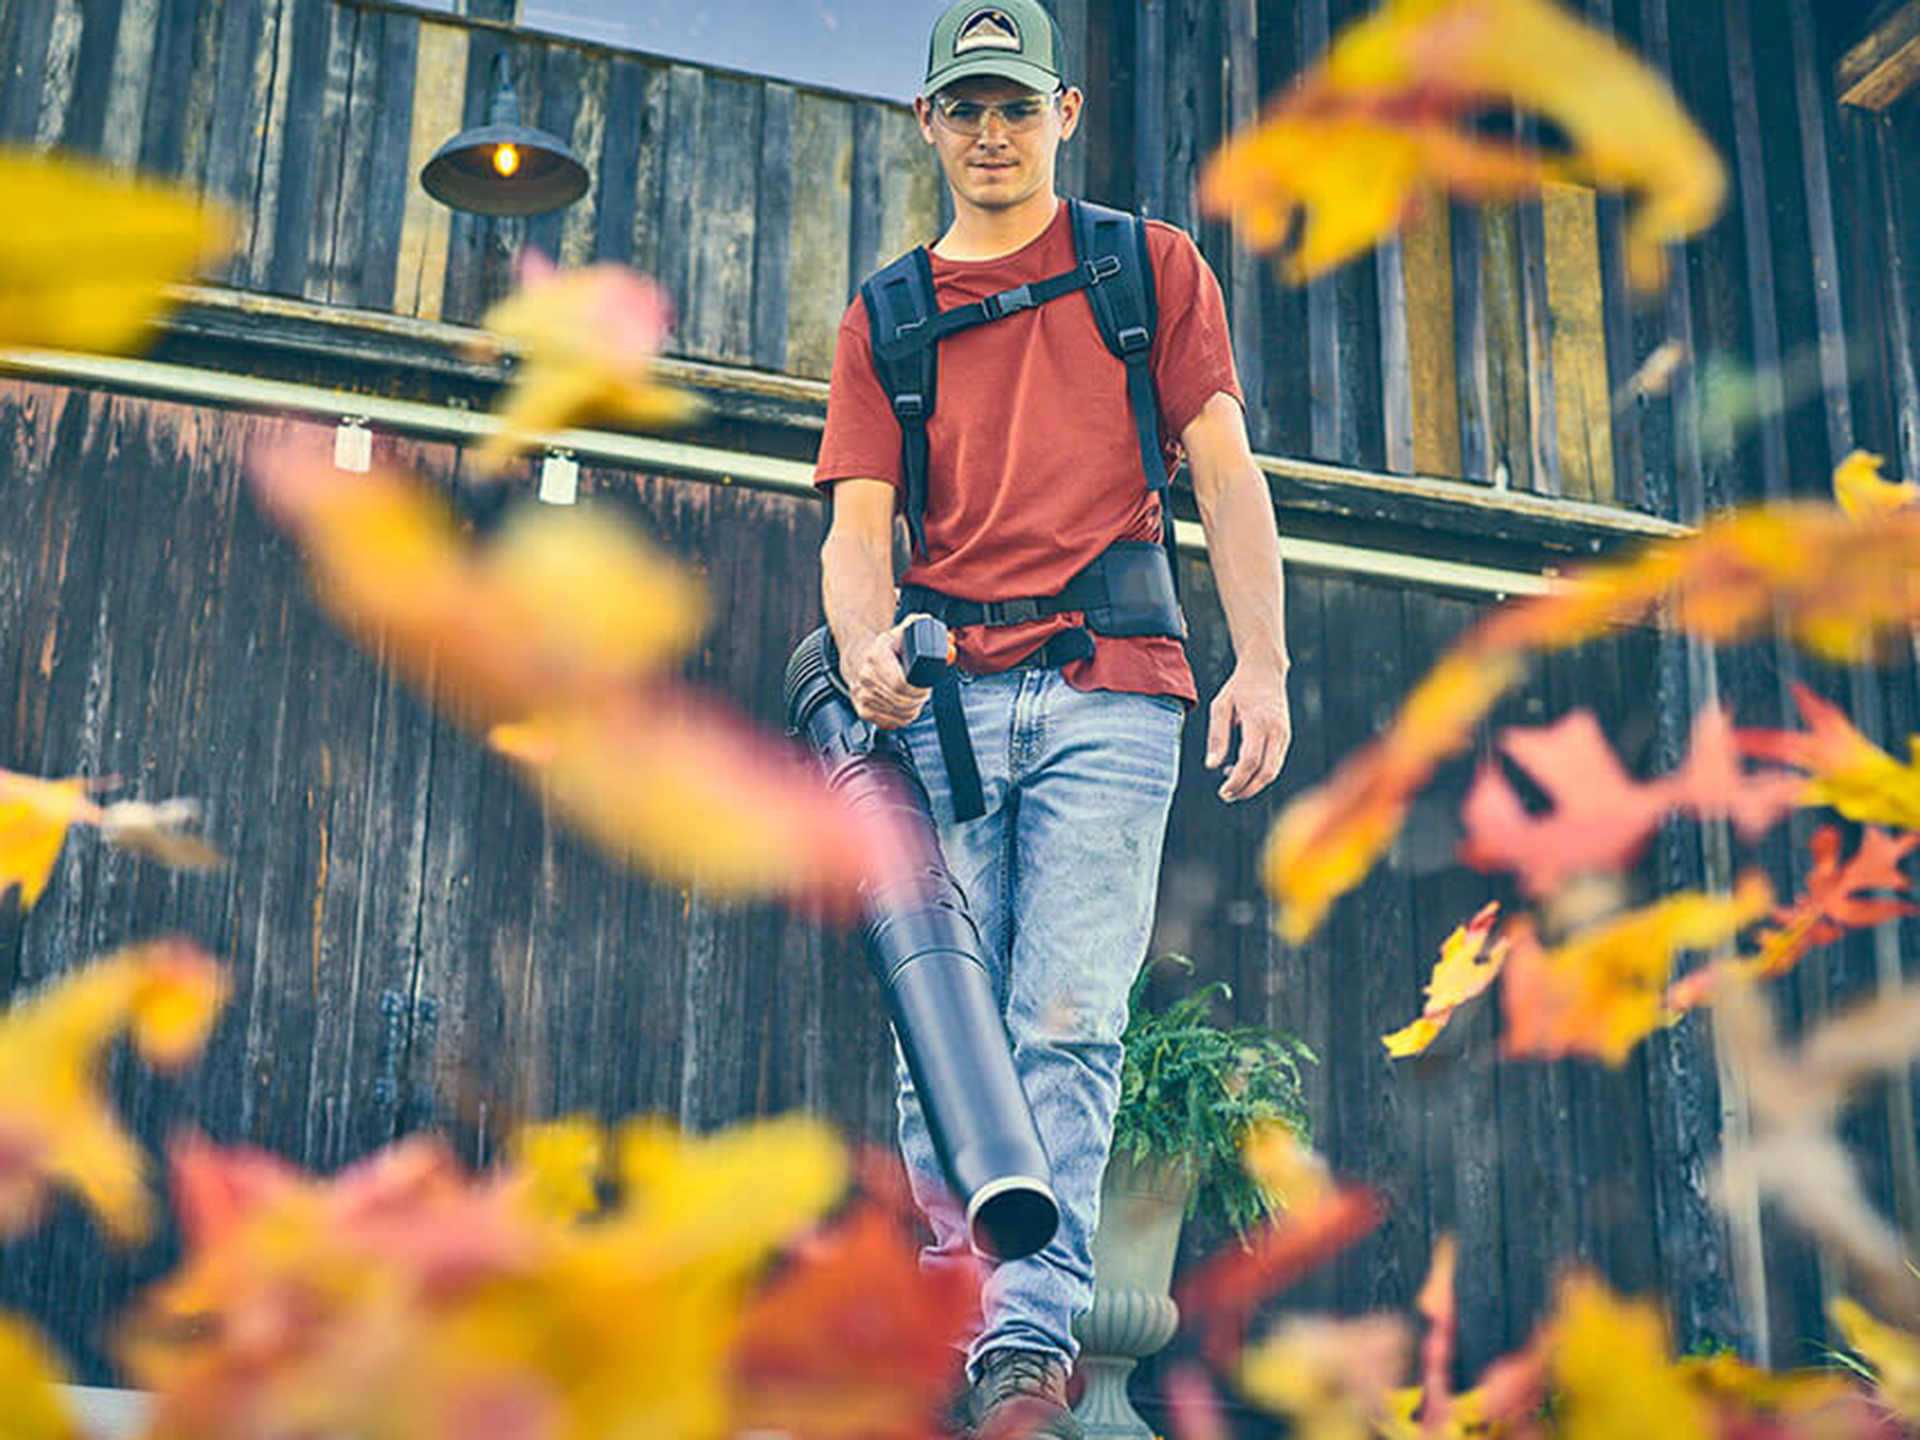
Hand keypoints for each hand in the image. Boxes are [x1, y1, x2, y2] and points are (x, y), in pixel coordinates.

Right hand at [847, 616, 932, 728]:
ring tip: (914, 698)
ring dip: (912, 708)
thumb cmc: (881, 648)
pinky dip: (902, 717)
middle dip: (919, 699)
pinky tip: (904, 706)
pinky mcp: (863, 711)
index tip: (926, 686)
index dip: (919, 689)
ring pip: (899, 713)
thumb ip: (916, 625)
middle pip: (902, 701)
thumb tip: (927, 622)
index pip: (902, 684)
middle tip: (923, 692)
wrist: (858, 658)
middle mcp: (866, 679)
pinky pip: (890, 722)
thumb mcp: (898, 633)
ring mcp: (863, 696)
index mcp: (875, 658)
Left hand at [1206, 662, 1290, 801]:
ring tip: (1230, 785)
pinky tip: (1240, 770)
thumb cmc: (1239, 688)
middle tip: (1226, 795)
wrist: (1266, 670)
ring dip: (1253, 784)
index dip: (1237, 780)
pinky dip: (1259, 774)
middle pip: (1267, 772)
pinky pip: (1275, 763)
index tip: (1222, 791)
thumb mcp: (1220, 706)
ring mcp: (1284, 735)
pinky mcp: (1286, 737)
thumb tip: (1211, 766)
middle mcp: (1276, 730)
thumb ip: (1217, 736)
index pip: (1250, 761)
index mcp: (1259, 722)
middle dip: (1247, 789)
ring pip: (1274, 771)